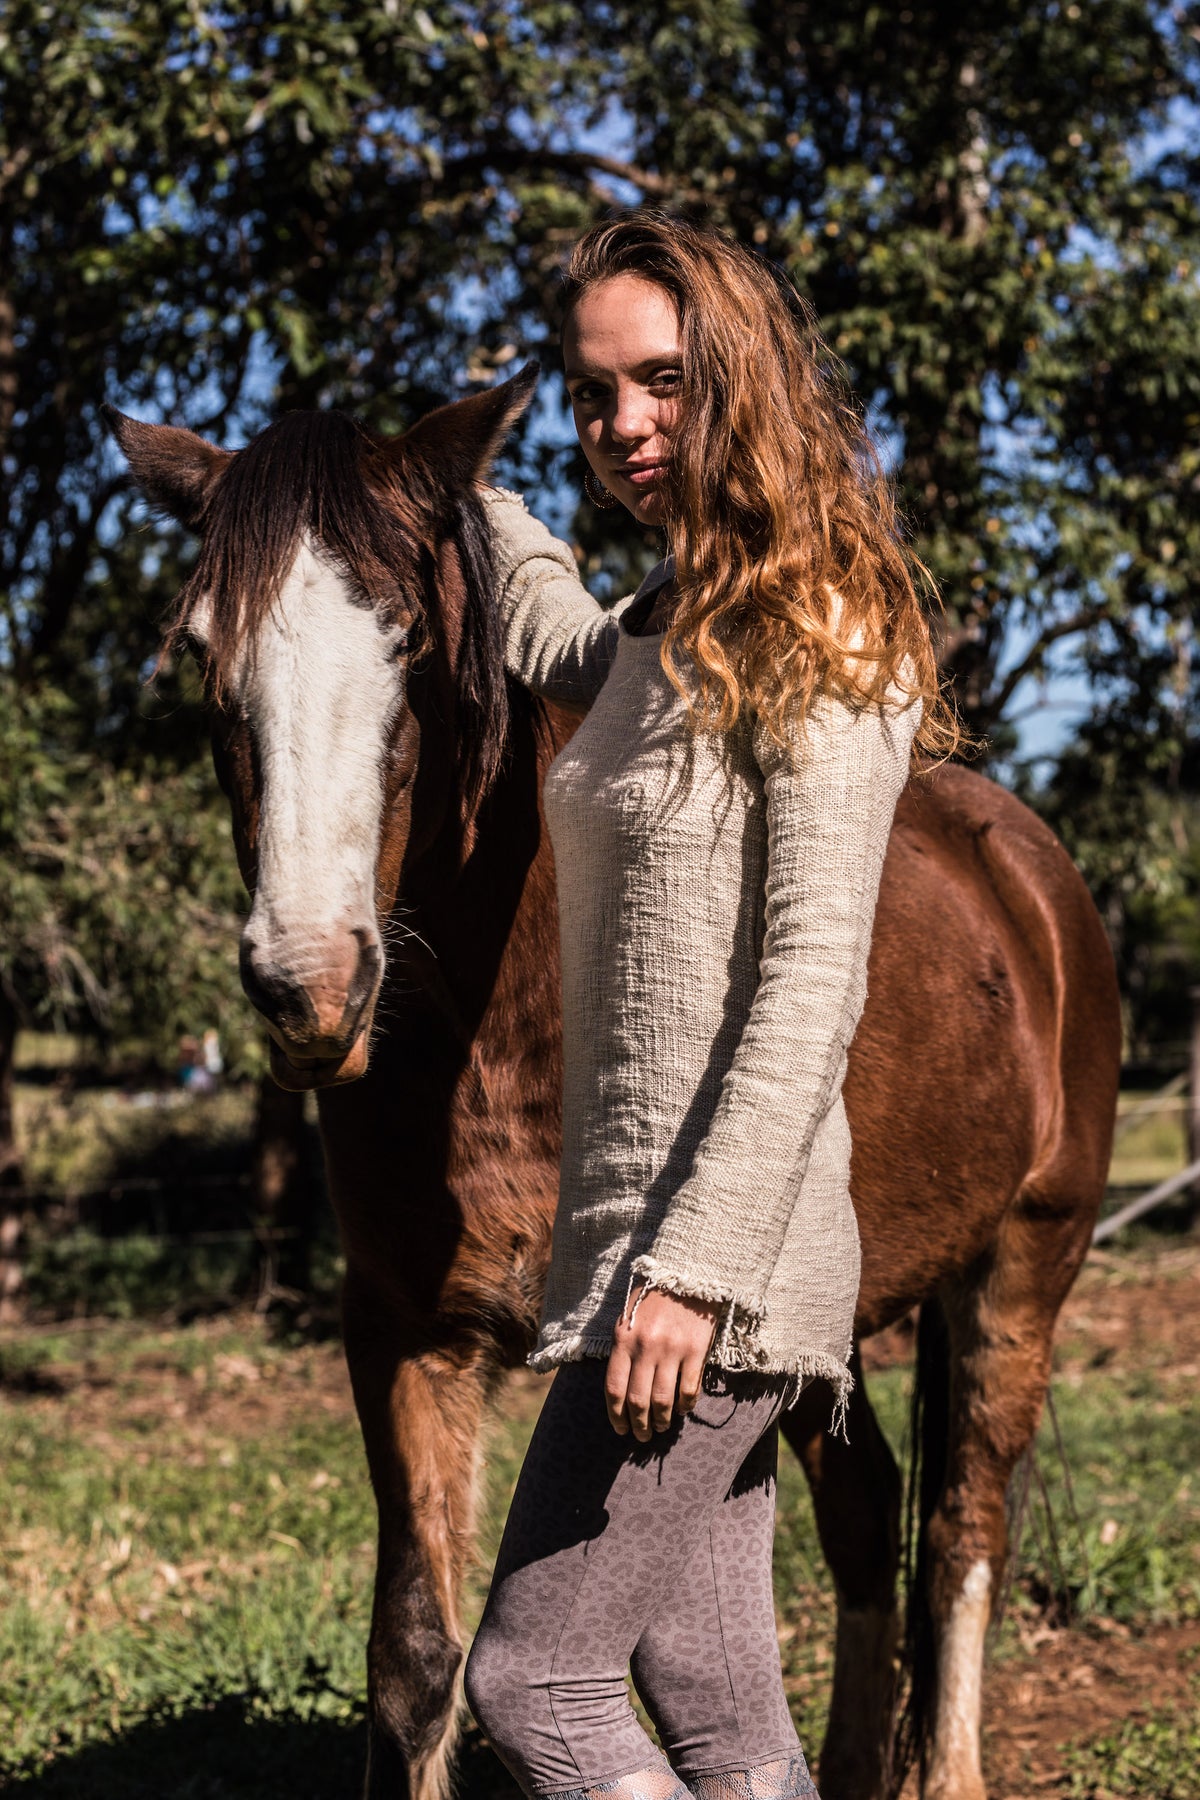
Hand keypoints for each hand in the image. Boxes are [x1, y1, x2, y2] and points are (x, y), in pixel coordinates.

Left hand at [605, 1286, 718, 1439]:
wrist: (687, 1272)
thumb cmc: (653, 1296)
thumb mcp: (628, 1317)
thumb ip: (624, 1349)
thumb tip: (622, 1389)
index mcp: (624, 1339)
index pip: (615, 1389)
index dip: (616, 1416)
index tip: (620, 1429)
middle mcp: (646, 1347)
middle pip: (638, 1400)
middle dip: (639, 1425)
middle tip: (642, 1437)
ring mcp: (672, 1349)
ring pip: (663, 1400)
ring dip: (661, 1420)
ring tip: (661, 1428)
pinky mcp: (696, 1350)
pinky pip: (689, 1389)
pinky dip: (684, 1405)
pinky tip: (681, 1410)